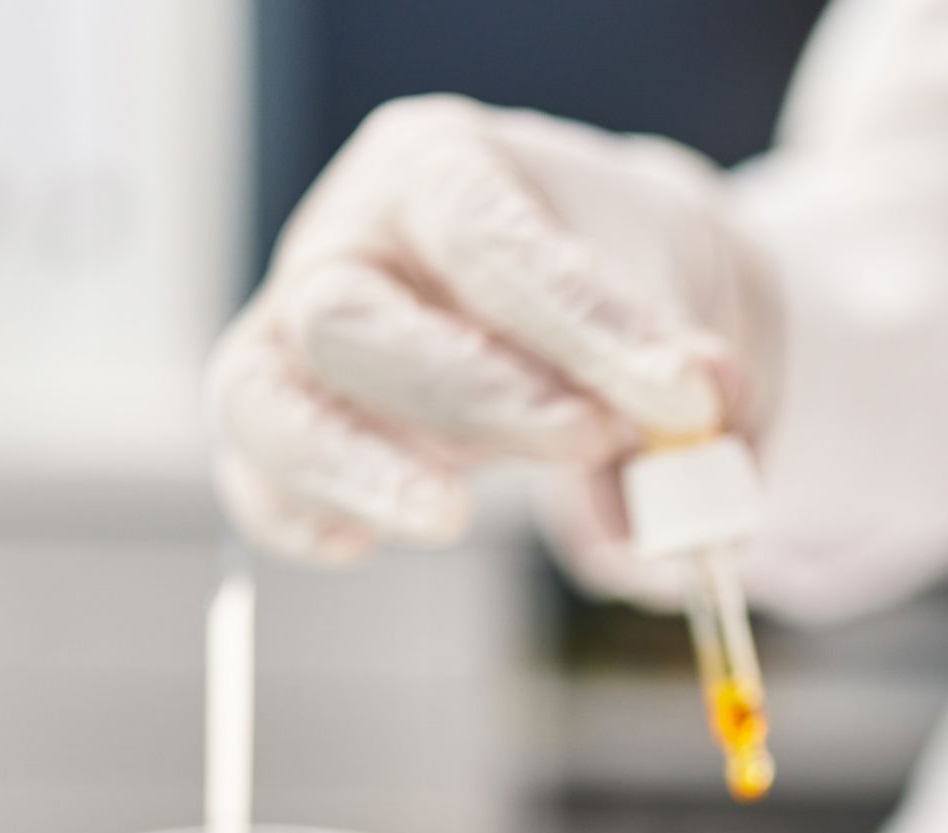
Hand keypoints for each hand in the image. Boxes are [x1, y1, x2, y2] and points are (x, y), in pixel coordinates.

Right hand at [207, 95, 775, 563]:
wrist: (615, 309)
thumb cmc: (630, 279)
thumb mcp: (685, 293)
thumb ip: (686, 365)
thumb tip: (690, 437)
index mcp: (444, 170)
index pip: (483, 238)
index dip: (579, 324)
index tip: (683, 396)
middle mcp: (350, 243)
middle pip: (350, 316)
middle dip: (473, 393)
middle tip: (591, 440)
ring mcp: (301, 338)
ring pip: (265, 396)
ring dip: (357, 469)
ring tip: (450, 519)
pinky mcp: (295, 429)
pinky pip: (257, 479)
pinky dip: (294, 517)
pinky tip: (357, 548)